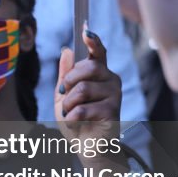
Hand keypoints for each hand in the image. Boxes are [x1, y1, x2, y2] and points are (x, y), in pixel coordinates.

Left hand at [55, 25, 121, 148]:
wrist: (86, 146)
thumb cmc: (76, 119)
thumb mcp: (63, 96)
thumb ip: (64, 74)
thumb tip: (66, 50)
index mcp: (99, 73)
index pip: (98, 52)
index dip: (93, 40)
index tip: (86, 30)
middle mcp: (110, 80)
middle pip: (90, 67)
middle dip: (70, 80)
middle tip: (63, 94)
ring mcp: (114, 95)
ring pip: (84, 89)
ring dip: (69, 103)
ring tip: (70, 113)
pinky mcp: (113, 111)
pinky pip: (84, 108)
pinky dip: (73, 117)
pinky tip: (76, 122)